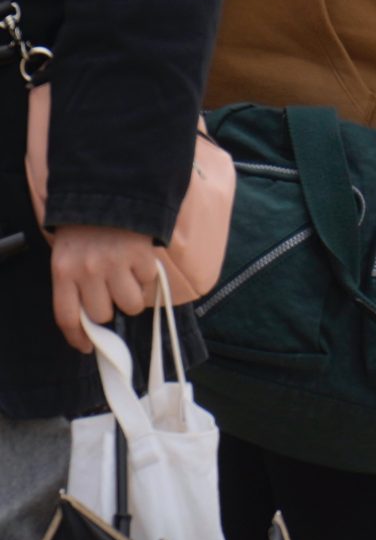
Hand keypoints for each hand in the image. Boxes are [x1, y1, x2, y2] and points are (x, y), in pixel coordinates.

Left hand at [49, 224, 158, 351]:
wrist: (110, 193)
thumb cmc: (85, 231)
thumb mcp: (67, 257)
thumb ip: (75, 286)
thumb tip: (92, 321)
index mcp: (63, 272)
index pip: (68, 317)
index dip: (78, 337)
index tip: (88, 346)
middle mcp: (87, 270)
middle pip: (101, 314)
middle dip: (109, 309)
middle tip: (112, 295)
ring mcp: (115, 263)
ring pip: (130, 304)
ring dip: (132, 297)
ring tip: (128, 280)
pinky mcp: (140, 255)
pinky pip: (148, 282)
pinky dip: (147, 277)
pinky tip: (138, 262)